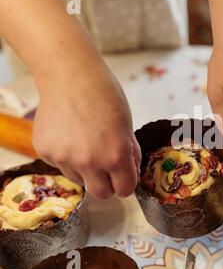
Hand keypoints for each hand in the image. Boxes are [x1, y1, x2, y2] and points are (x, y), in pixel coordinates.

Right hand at [32, 61, 140, 198]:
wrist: (70, 75)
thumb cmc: (104, 94)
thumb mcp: (127, 125)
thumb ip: (129, 152)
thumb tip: (130, 170)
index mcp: (115, 156)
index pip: (125, 189)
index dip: (127, 182)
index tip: (124, 176)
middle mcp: (90, 162)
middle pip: (102, 194)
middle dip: (108, 184)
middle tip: (107, 168)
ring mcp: (65, 158)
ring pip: (80, 180)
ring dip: (86, 170)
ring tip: (85, 142)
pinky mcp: (46, 152)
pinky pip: (61, 165)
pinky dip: (67, 157)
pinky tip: (69, 134)